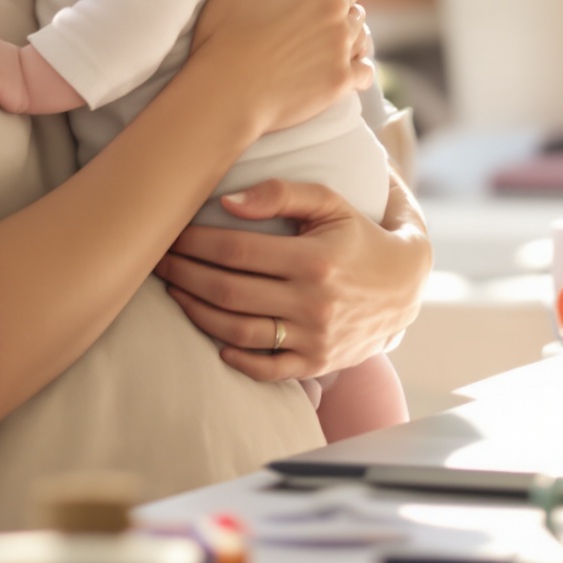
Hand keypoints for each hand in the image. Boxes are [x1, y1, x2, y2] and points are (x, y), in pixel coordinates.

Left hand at [156, 177, 431, 381]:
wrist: (405, 286)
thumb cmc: (358, 235)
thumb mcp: (331, 203)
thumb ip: (281, 193)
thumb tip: (226, 202)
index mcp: (314, 259)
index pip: (236, 250)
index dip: (195, 242)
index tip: (170, 232)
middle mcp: (314, 302)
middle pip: (228, 291)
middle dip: (184, 273)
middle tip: (157, 260)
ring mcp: (314, 338)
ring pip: (237, 331)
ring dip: (196, 312)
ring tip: (175, 290)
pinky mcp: (316, 364)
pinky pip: (265, 369)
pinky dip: (233, 357)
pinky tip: (212, 336)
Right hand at [184, 0, 370, 135]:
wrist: (225, 93)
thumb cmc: (224, 27)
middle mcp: (337, 4)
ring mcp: (343, 43)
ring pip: (359, 21)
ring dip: (344, 20)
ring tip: (316, 29)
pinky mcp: (343, 78)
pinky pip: (365, 64)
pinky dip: (355, 60)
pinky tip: (336, 61)